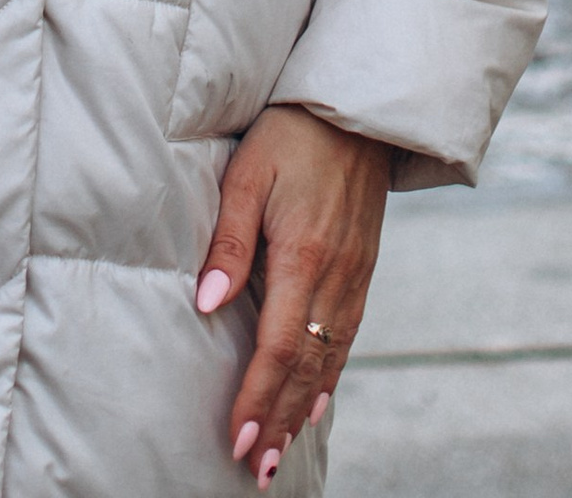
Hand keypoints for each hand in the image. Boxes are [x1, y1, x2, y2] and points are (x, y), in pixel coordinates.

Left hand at [195, 102, 390, 478]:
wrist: (356, 109)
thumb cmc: (291, 134)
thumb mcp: (247, 173)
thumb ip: (228, 239)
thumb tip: (207, 303)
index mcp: (303, 256)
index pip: (277, 348)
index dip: (258, 400)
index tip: (238, 441)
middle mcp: (335, 276)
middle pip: (305, 368)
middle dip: (280, 422)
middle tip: (257, 469)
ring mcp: (354, 276)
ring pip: (329, 360)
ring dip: (304, 410)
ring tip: (281, 451)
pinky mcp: (363, 269)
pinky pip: (347, 337)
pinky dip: (331, 377)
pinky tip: (318, 402)